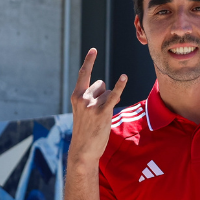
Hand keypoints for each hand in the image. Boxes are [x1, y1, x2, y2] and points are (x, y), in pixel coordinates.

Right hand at [67, 49, 126, 166]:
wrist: (82, 150)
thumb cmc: (85, 131)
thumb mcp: (83, 112)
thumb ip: (92, 98)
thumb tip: (109, 89)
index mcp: (76, 96)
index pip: (83, 74)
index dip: (89, 61)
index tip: (94, 50)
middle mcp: (82, 98)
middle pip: (101, 84)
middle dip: (103, 95)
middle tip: (96, 113)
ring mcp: (92, 105)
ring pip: (108, 93)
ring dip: (108, 103)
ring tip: (100, 118)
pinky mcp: (102, 112)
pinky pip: (113, 95)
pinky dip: (120, 86)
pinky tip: (124, 78)